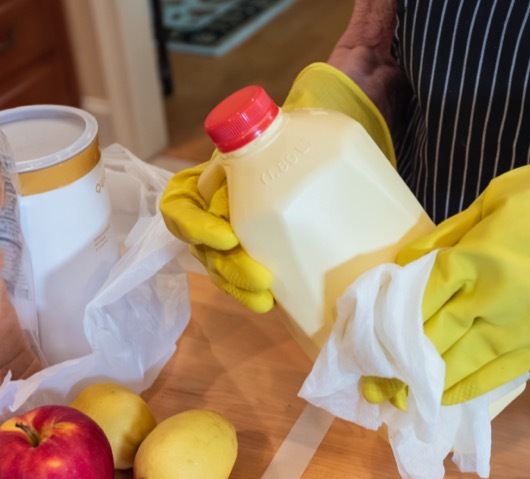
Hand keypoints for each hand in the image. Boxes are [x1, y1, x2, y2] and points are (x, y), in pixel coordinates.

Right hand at [159, 63, 394, 311]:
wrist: (350, 146)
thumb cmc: (319, 132)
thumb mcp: (294, 127)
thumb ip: (271, 128)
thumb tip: (254, 123)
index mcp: (218, 177)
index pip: (180, 204)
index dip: (192, 225)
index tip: (226, 236)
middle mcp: (224, 207)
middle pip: (202, 247)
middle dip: (225, 269)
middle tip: (260, 280)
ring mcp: (247, 234)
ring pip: (222, 269)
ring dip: (237, 287)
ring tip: (266, 298)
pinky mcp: (272, 255)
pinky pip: (249, 280)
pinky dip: (254, 293)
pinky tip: (274, 303)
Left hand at [363, 107, 529, 405]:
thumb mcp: (491, 200)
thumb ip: (447, 238)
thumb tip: (408, 266)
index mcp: (475, 259)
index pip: (415, 302)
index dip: (385, 326)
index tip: (361, 342)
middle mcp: (492, 300)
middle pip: (430, 341)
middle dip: (396, 366)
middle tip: (368, 386)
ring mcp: (520, 326)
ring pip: (460, 366)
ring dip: (424, 387)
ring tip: (396, 401)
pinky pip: (498, 373)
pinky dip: (467, 388)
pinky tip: (443, 398)